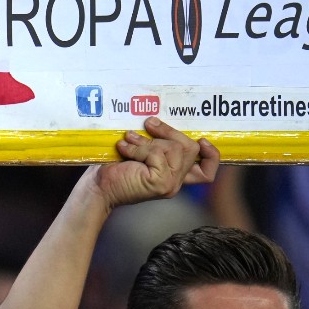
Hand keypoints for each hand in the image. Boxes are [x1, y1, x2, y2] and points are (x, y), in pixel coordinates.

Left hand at [92, 117, 218, 209]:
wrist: (96, 188)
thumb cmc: (114, 168)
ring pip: (174, 149)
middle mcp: (175, 182)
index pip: (207, 171)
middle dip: (168, 131)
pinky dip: (139, 148)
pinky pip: (157, 154)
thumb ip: (156, 143)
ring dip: (148, 141)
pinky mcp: (160, 183)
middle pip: (191, 149)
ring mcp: (170, 184)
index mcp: (173, 175)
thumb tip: (158, 121)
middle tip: (148, 124)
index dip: (211, 154)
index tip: (201, 140)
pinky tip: (124, 149)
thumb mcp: (140, 152)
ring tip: (128, 141)